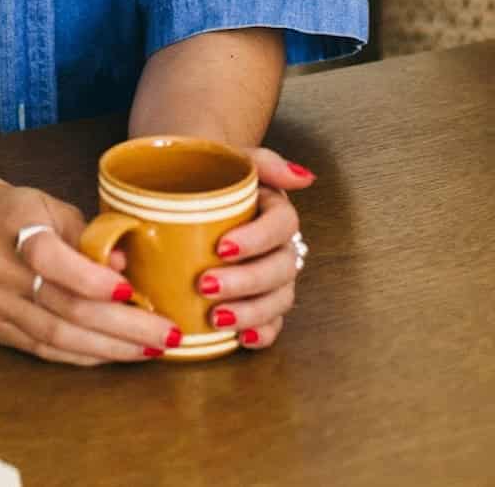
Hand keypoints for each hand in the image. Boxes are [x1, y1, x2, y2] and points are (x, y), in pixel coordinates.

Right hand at [0, 178, 183, 365]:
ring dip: (108, 348)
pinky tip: (111, 353)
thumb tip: (125, 262)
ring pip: (55, 336)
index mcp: (13, 227)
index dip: (92, 279)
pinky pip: (41, 349)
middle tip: (164, 334)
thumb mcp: (47, 204)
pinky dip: (81, 354)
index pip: (51, 258)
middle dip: (121, 326)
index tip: (131, 291)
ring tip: (148, 350)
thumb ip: (86, 234)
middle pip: (63, 308)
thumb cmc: (10, 210)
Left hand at [194, 147, 312, 349]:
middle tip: (206, 284)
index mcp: (275, 209)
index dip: (257, 239)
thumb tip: (303, 176)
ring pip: (279, 299)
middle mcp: (280, 245)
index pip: (282, 225)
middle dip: (246, 281)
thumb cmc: (211, 173)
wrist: (191, 187)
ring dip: (251, 312)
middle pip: (281, 268)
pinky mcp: (261, 300)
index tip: (221, 246)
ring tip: (215, 317)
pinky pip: (273, 323)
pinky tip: (241, 339)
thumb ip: (266, 162)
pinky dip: (262, 334)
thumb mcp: (231, 156)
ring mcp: (273, 276)